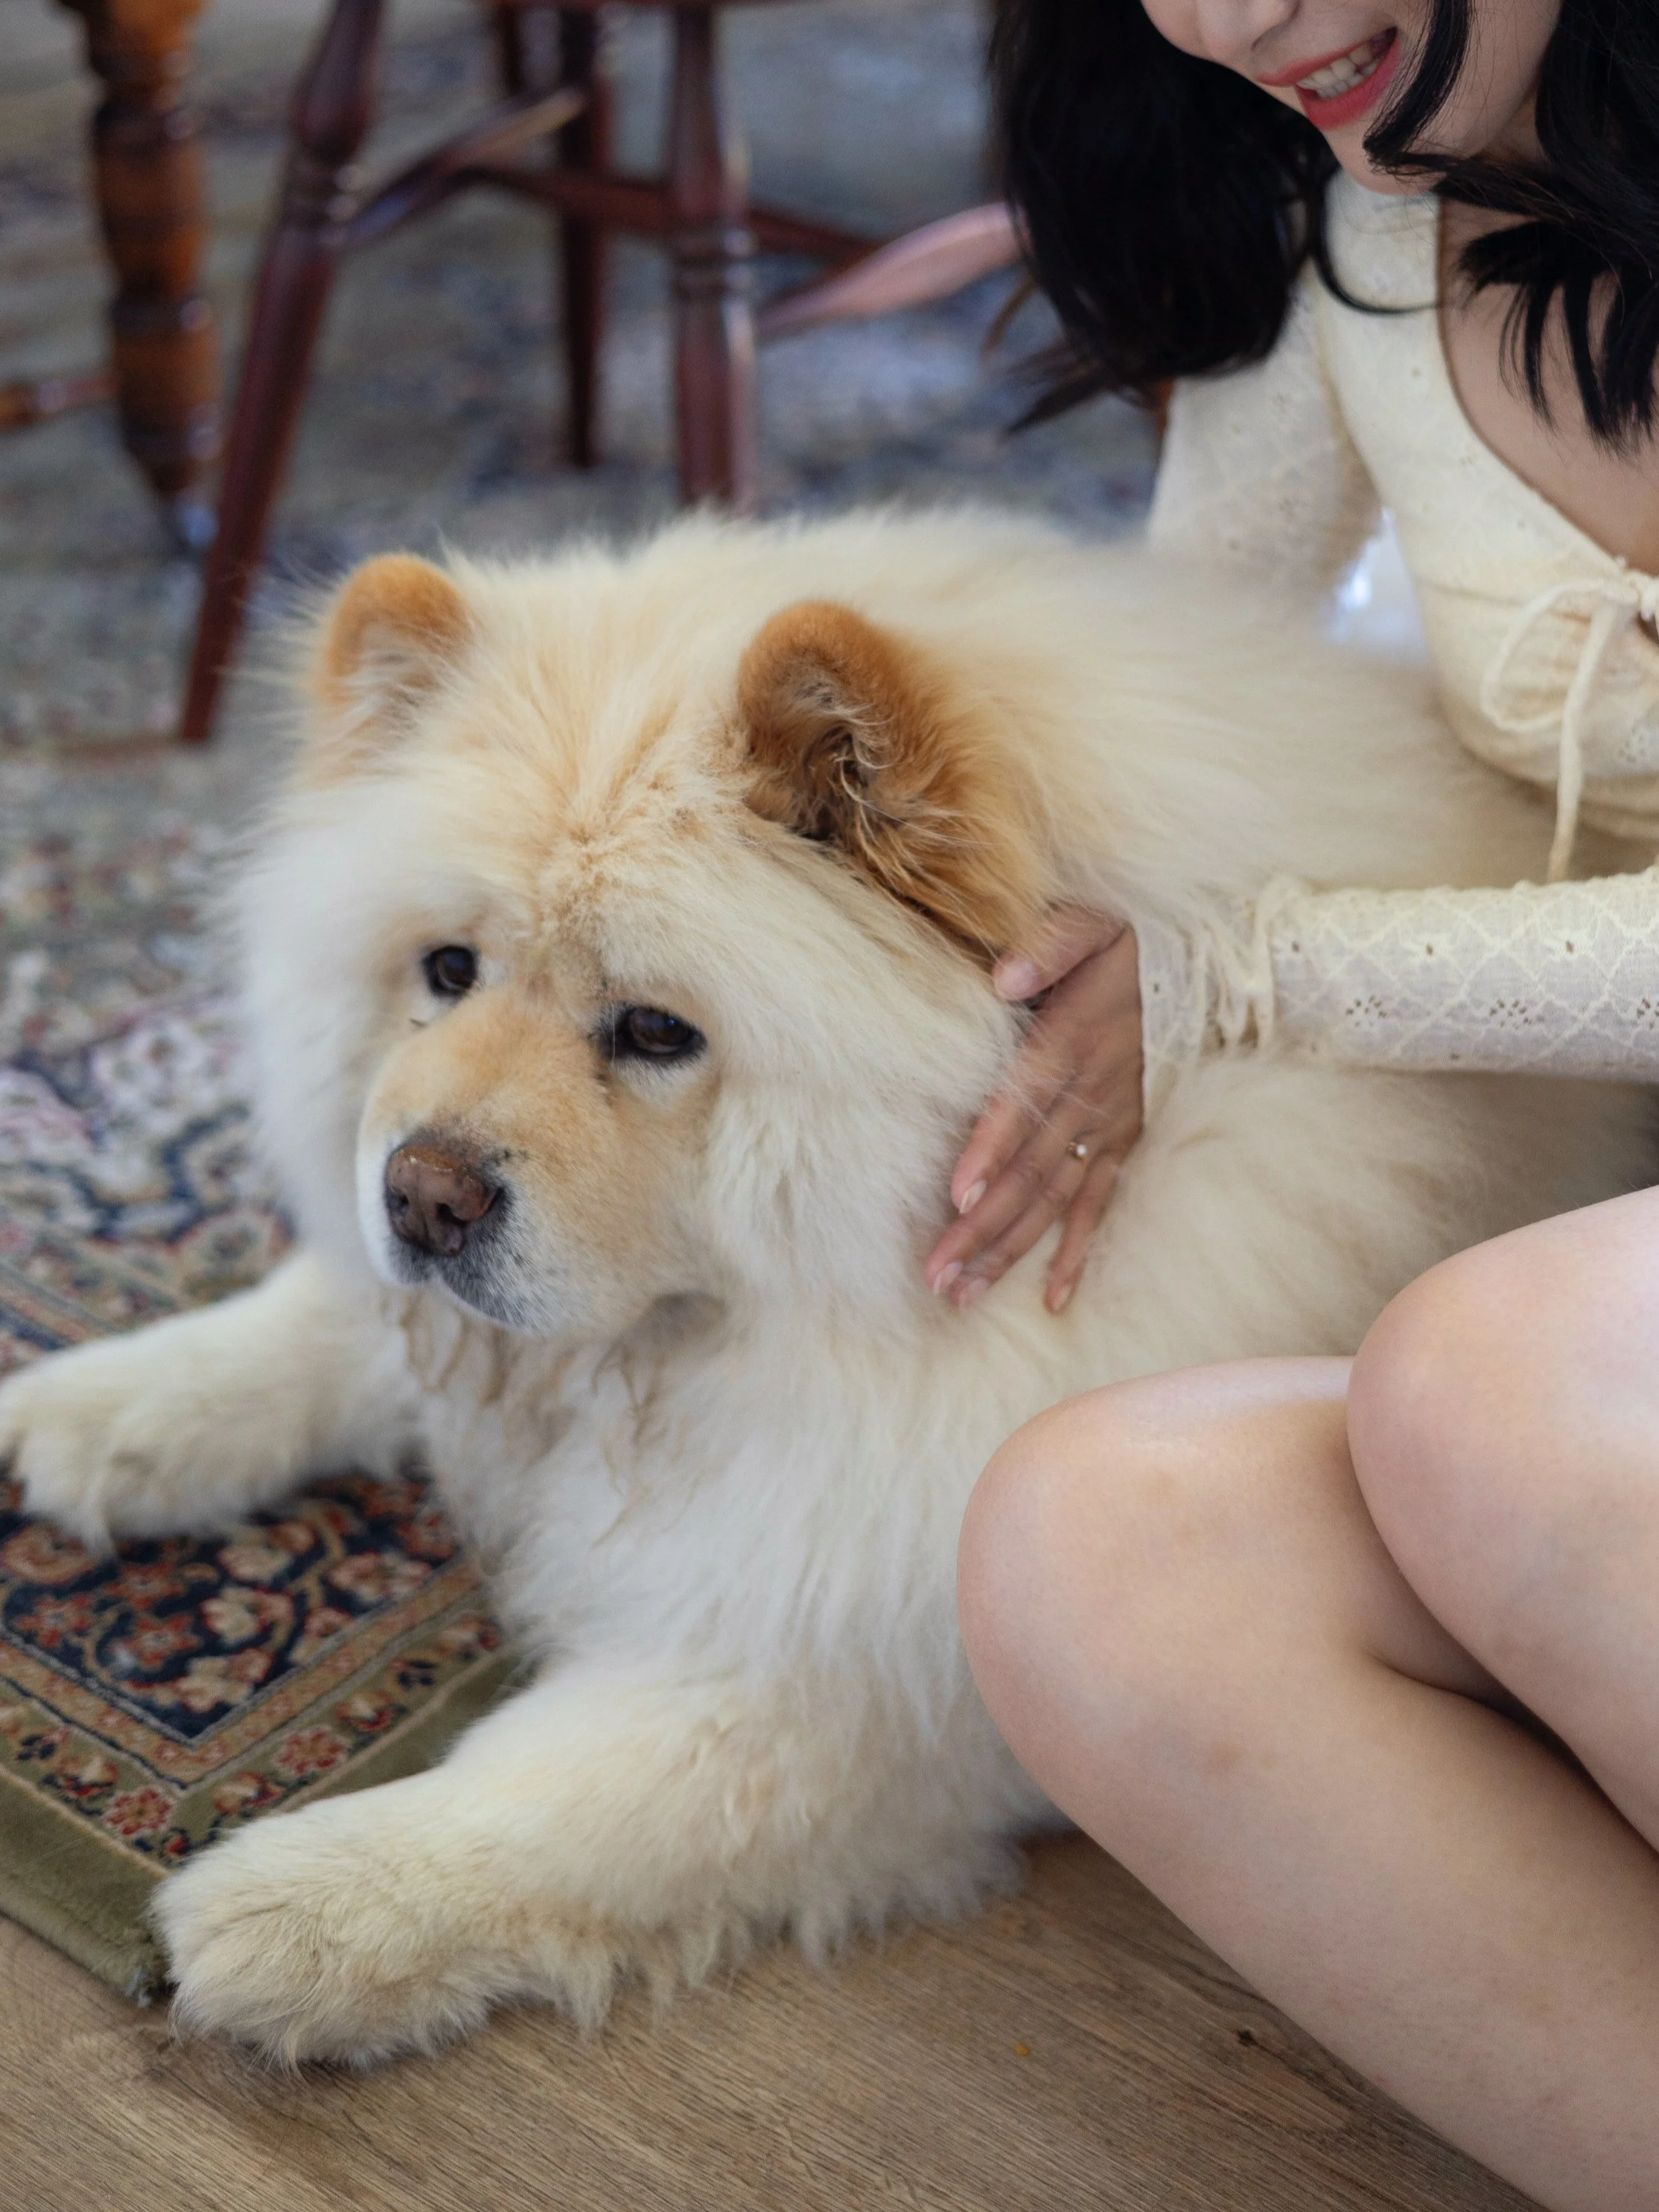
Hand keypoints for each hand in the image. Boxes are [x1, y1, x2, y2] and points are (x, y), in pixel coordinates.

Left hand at [924, 908, 1142, 1314]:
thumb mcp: (1092, 924)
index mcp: (1067, 1042)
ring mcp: (1108, 1126)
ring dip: (1009, 1250)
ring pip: (1053, 1199)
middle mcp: (1087, 1094)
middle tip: (936, 1275)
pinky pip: (1099, 1205)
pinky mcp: (1125, 1141)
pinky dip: (1076, 1252)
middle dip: (980, 1227)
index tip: (958, 1195)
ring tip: (964, 1294)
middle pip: (1027, 1171)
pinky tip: (1052, 1299)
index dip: (990, 1148)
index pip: (1021, 1102)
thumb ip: (1047, 944)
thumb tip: (1003, 976)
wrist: (1207, 967)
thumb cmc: (1129, 945)